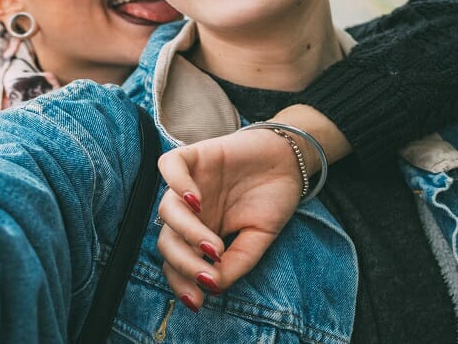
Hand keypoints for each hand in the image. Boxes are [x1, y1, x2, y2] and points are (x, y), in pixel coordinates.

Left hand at [154, 128, 302, 311]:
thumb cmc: (272, 199)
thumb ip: (236, 263)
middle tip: (208, 274)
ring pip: (166, 209)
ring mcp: (189, 183)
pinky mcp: (195, 155)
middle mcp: (190, 211)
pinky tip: (196, 201)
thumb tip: (211, 288)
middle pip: (166, 240)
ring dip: (186, 232)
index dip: (180, 282)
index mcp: (200, 232)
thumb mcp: (259, 239)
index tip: (197, 301)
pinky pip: (169, 166)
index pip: (175, 261)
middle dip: (183, 263)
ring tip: (213, 245)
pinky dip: (176, 184)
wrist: (291, 160)